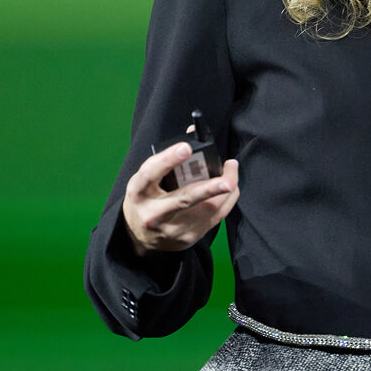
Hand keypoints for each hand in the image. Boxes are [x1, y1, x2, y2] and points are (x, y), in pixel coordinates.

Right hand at [122, 140, 239, 254]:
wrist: (140, 238)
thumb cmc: (145, 200)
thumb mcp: (145, 179)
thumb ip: (166, 159)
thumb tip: (193, 132)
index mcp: (139, 192)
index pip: (151, 174)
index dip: (168, 159)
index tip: (186, 148)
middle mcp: (154, 213)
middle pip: (184, 200)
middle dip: (209, 189)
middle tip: (228, 180)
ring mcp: (172, 229)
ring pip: (207, 210)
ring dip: (225, 190)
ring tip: (231, 171)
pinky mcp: (188, 238)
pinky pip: (215, 218)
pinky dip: (226, 200)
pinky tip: (230, 188)